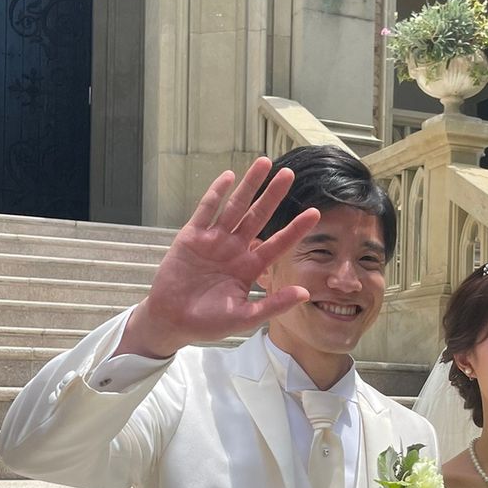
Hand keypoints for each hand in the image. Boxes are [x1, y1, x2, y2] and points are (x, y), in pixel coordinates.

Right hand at [117, 159, 320, 357]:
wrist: (172, 321)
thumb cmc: (209, 323)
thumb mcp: (245, 318)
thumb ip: (273, 304)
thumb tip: (304, 293)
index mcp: (250, 267)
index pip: (278, 244)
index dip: (295, 229)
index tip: (314, 213)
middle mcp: (235, 249)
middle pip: (258, 217)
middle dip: (273, 195)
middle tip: (289, 174)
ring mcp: (214, 240)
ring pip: (235, 207)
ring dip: (249, 186)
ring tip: (264, 164)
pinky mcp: (192, 237)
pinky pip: (206, 210)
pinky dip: (216, 193)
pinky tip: (228, 176)